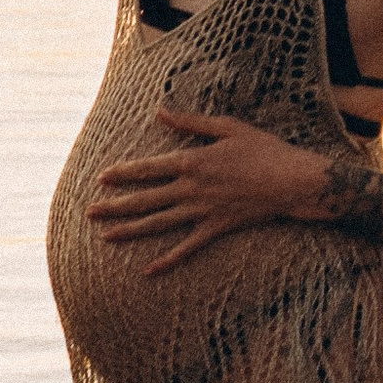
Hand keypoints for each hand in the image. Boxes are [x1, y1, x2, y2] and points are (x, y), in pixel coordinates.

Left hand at [87, 108, 325, 276]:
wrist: (293, 180)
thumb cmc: (264, 149)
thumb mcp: (227, 127)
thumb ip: (191, 123)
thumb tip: (161, 113)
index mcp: (192, 161)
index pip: (148, 169)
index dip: (123, 174)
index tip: (101, 179)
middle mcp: (192, 189)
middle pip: (146, 199)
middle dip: (115, 206)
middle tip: (89, 212)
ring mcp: (203, 211)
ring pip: (159, 224)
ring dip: (131, 231)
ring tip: (106, 237)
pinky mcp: (217, 228)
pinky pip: (187, 247)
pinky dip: (168, 260)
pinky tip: (149, 270)